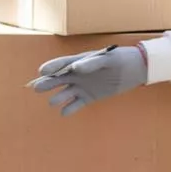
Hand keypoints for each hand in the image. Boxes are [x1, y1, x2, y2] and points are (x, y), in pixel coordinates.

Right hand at [28, 45, 146, 116]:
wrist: (134, 70)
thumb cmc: (120, 59)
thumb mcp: (107, 59)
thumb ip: (91, 63)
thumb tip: (76, 67)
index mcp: (80, 61)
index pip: (62, 64)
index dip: (52, 67)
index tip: (42, 71)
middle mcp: (77, 74)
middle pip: (58, 79)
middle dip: (48, 83)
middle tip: (36, 88)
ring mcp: (82, 86)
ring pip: (65, 92)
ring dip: (58, 97)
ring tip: (53, 102)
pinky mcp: (89, 97)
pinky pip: (76, 104)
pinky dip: (70, 108)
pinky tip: (64, 112)